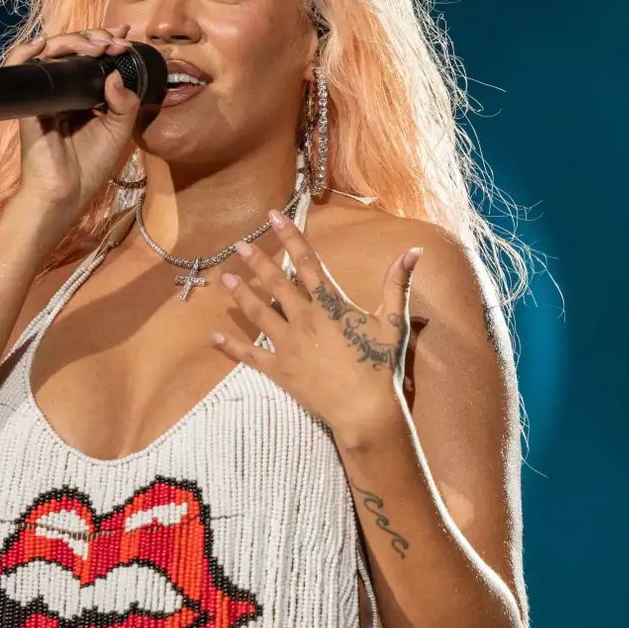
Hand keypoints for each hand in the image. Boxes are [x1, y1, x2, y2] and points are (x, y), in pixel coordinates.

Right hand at [8, 25, 145, 225]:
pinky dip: (26, 51)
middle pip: (69, 48)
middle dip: (94, 37)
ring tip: (96, 46)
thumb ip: (124, 102)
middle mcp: (60, 89)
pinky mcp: (27, 102)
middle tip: (116, 42)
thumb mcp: (118, 131)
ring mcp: (42, 93)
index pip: (88, 57)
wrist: (66, 194)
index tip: (125, 36)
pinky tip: (44, 45)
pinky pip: (19, 68)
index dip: (104, 40)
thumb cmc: (89, 166)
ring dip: (72, 41)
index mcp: (80, 94)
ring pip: (48, 51)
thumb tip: (116, 73)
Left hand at [210, 210, 422, 449]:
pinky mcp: (279, 370)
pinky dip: (231, 346)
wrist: (366, 411)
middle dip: (257, 261)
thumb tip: (413, 251)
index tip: (274, 216)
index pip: (306, 262)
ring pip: (258, 314)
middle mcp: (304, 320)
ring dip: (241, 295)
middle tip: (239, 245)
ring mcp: (288, 345)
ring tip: (225, 279)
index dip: (290, 236)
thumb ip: (398, 284)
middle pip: (275, 284)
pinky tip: (214, 336)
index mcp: (330, 305)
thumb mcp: (394, 322)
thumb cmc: (381, 366)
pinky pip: (250, 355)